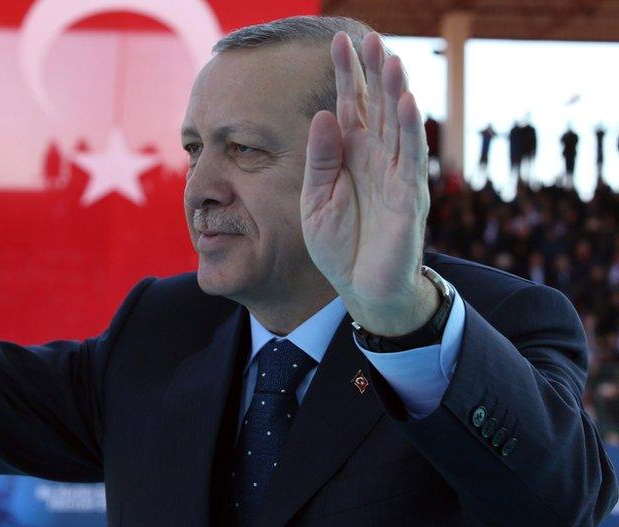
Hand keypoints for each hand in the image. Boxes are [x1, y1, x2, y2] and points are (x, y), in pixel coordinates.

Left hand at [300, 31, 433, 334]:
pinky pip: (410, 158)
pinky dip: (408, 130)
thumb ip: (320, 160)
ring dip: (395, 92)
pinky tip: (405, 103)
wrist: (360, 288)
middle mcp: (375, 157)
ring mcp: (395, 173)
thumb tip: (323, 115)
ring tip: (390, 60)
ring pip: (397, 125)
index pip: (348, 105)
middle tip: (369, 39)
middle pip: (376, 106)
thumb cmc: (338, 244)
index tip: (337, 42)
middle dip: (373, 72)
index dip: (346, 75)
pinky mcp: (408, 195)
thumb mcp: (316, 200)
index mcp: (349, 155)